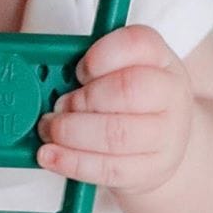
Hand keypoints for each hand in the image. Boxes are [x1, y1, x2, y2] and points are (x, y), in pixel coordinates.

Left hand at [36, 25, 193, 193]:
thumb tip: (42, 71)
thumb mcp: (115, 69)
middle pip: (127, 90)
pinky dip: (73, 163)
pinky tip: (51, 156)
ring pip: (117, 134)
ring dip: (72, 133)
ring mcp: (167, 135)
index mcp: (157, 56)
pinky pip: (110, 168)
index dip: (100, 55)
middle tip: (59, 105)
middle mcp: (170, 92)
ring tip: (50, 129)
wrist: (161, 141)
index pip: (136, 43)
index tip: (78, 70)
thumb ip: (86, 67)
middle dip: (83, 99)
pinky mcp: (153, 170)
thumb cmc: (128, 98)